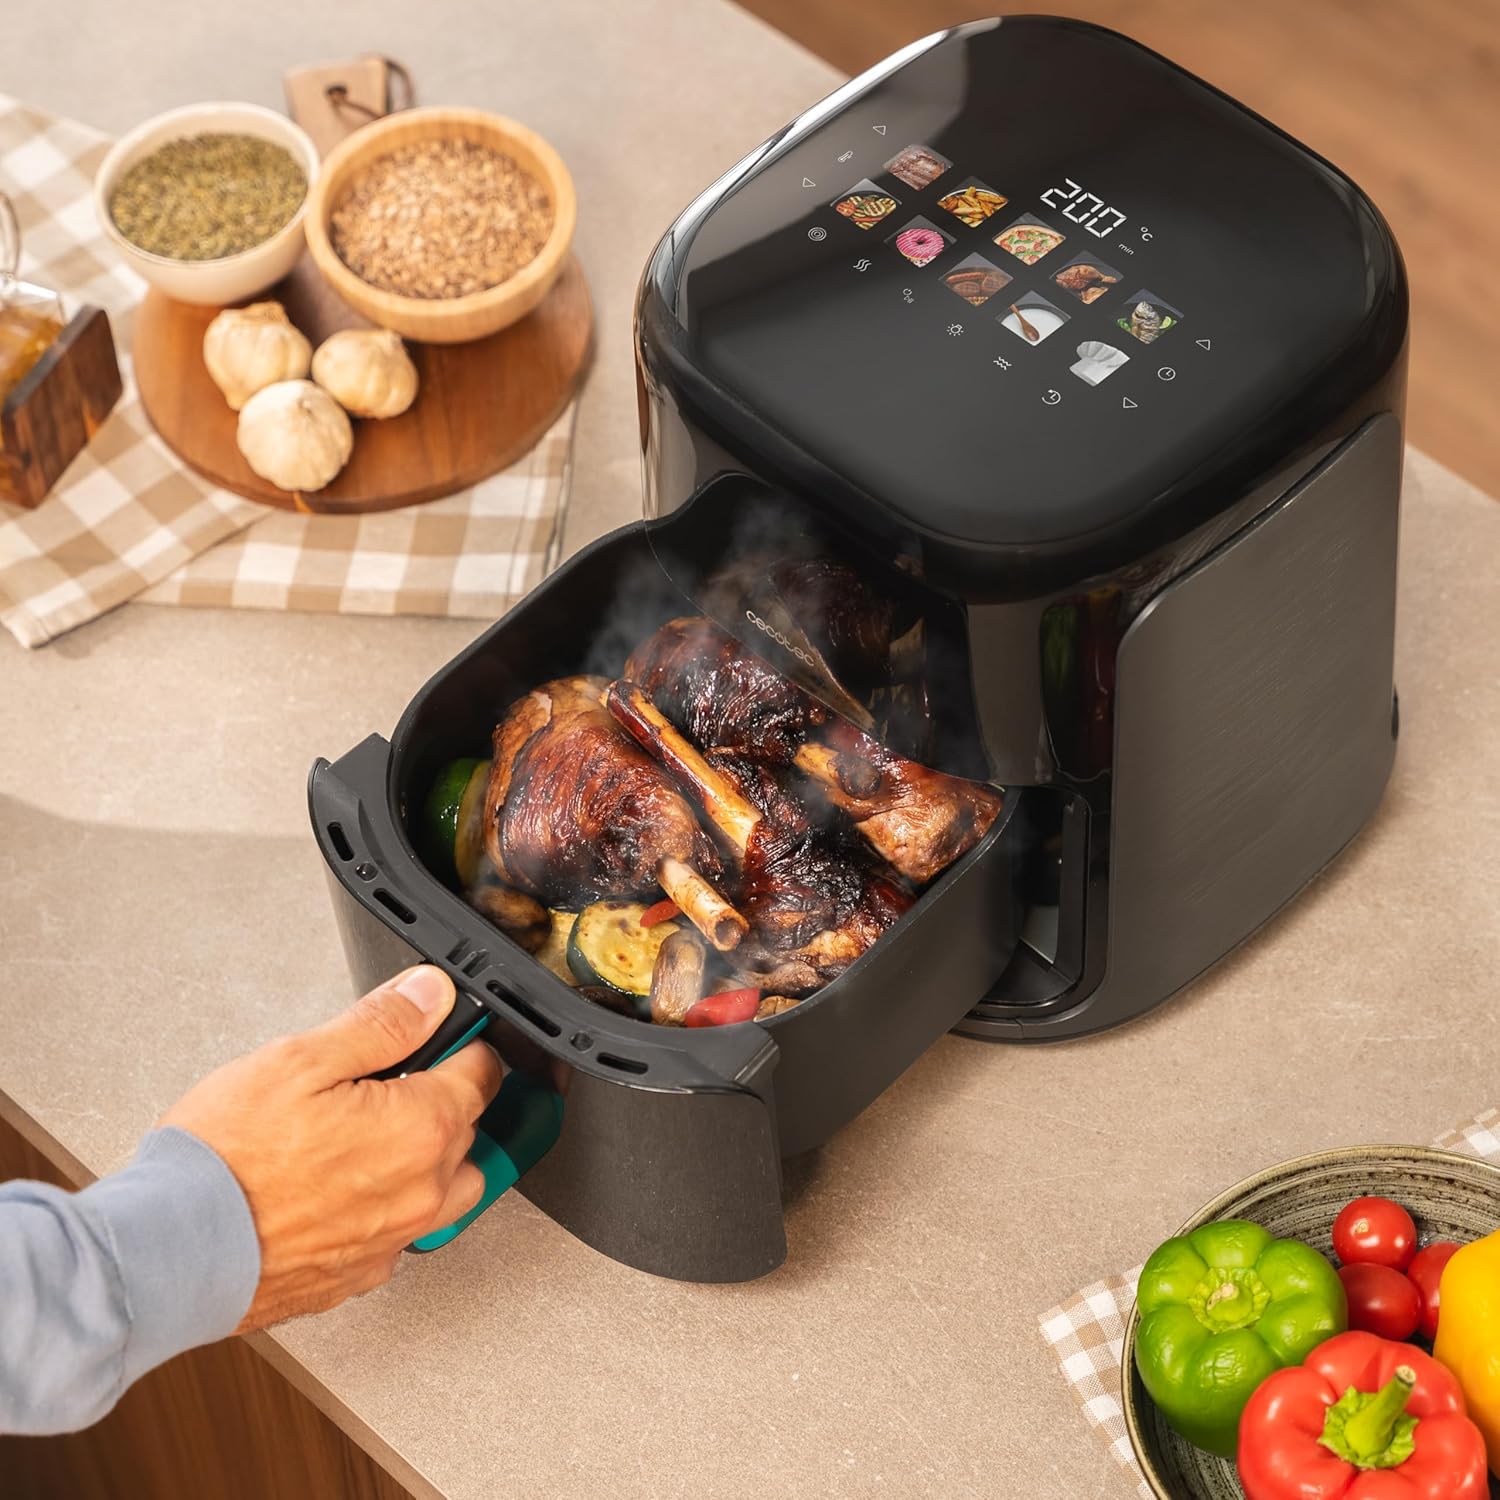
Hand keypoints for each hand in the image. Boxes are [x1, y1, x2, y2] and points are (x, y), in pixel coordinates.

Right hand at [161, 966, 501, 1330]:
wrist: (168, 1251)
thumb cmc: (225, 1160)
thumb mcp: (301, 1060)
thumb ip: (382, 1024)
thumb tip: (432, 995)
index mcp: (421, 1130)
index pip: (481, 1073)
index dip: (460, 1045)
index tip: (437, 1037)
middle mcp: (422, 1190)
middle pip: (467, 1130)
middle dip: (439, 1099)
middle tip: (385, 1084)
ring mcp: (393, 1240)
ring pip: (447, 1189)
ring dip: (427, 1159)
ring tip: (370, 1137)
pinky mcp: (359, 1275)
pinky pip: (400, 1232)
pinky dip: (387, 1207)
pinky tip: (341, 1188)